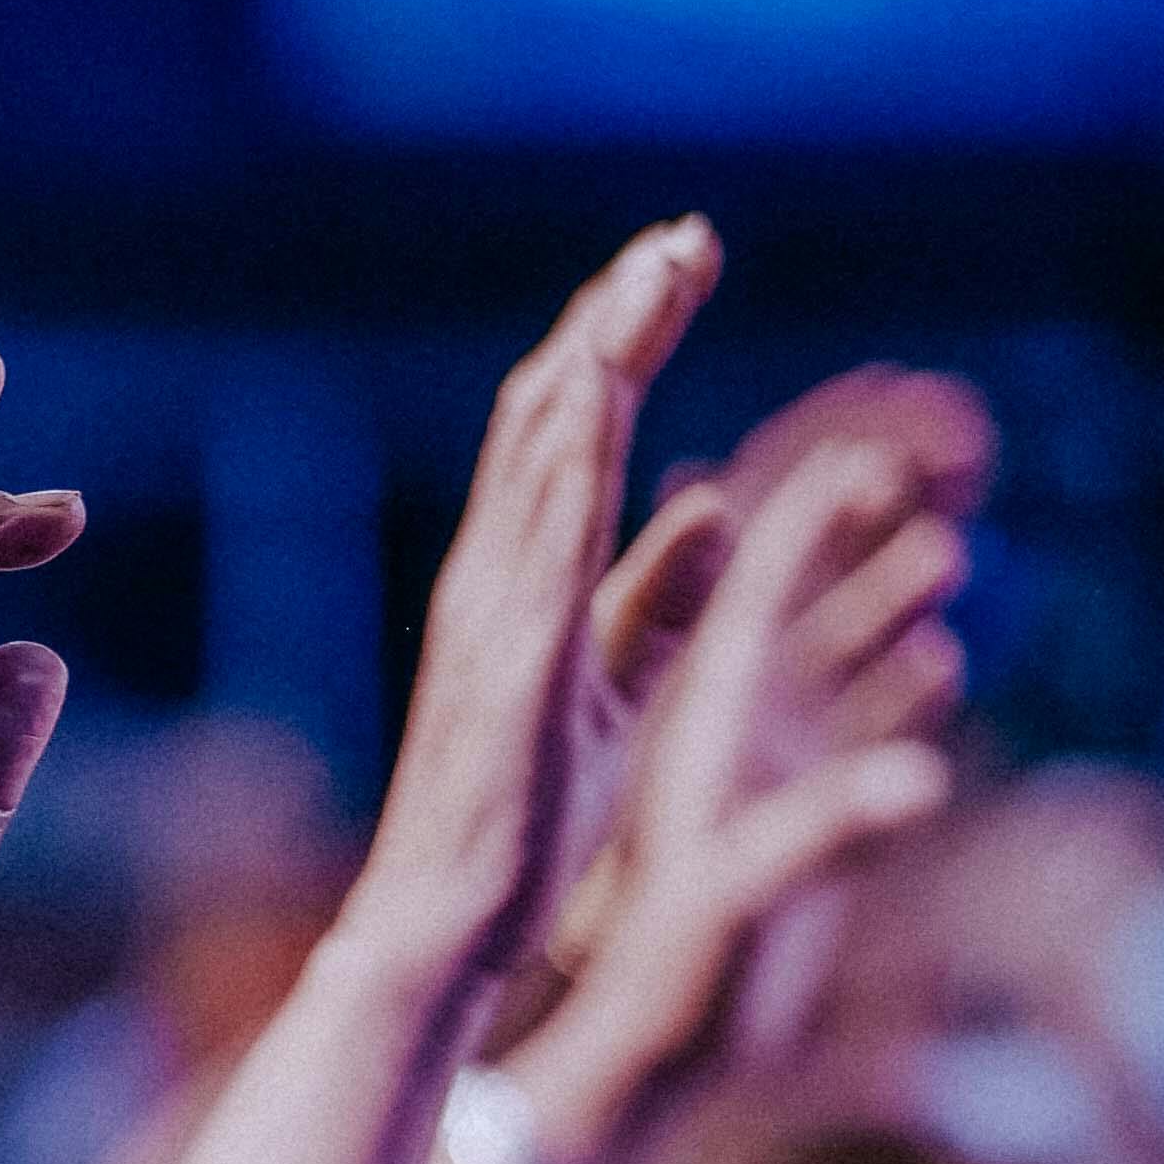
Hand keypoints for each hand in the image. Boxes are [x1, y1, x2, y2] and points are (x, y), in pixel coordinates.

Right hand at [346, 220, 721, 995]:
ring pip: (547, 445)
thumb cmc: (523, 827)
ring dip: (606, 346)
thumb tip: (717, 508)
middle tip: (688, 236)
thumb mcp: (617, 696)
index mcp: (517, 583)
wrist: (445, 926)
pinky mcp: (518, 658)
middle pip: (555, 410)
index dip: (624, 344)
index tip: (681, 271)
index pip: (568, 434)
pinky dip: (576, 443)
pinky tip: (609, 375)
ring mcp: (496, 610)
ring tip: (664, 265)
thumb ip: (658, 605)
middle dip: (621, 315)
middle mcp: (493, 575)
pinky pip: (548, 530)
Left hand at [533, 428, 967, 1124]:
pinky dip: (890, 689)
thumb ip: (828, 833)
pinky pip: (841, 732)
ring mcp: (762, 769)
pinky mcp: (787, 821)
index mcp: (712, 716)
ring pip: (827, 654)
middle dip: (866, 525)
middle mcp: (735, 724)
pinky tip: (937, 664)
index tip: (875, 436)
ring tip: (953, 550)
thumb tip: (921, 784)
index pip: (762, 578)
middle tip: (943, 457)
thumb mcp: (751, 895)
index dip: (816, 505)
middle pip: (803, 590)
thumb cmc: (679, 977)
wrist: (644, 1061)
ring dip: (884, 600)